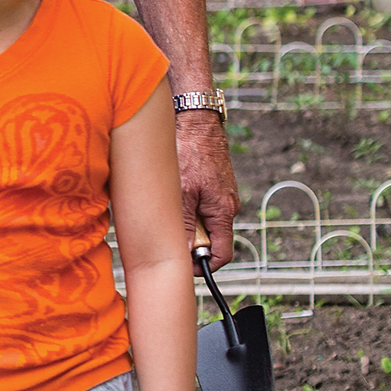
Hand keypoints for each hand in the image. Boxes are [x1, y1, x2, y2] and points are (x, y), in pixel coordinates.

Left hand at [177, 112, 238, 267]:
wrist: (196, 122)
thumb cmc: (189, 153)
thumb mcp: (182, 193)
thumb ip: (185, 224)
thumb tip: (185, 253)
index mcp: (223, 212)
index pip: (222, 254)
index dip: (203, 266)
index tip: (183, 267)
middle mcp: (226, 206)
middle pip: (209, 240)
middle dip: (188, 241)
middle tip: (164, 232)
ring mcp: (219, 196)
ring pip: (200, 222)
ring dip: (183, 222)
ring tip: (164, 208)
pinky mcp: (210, 186)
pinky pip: (197, 206)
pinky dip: (183, 207)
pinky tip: (168, 196)